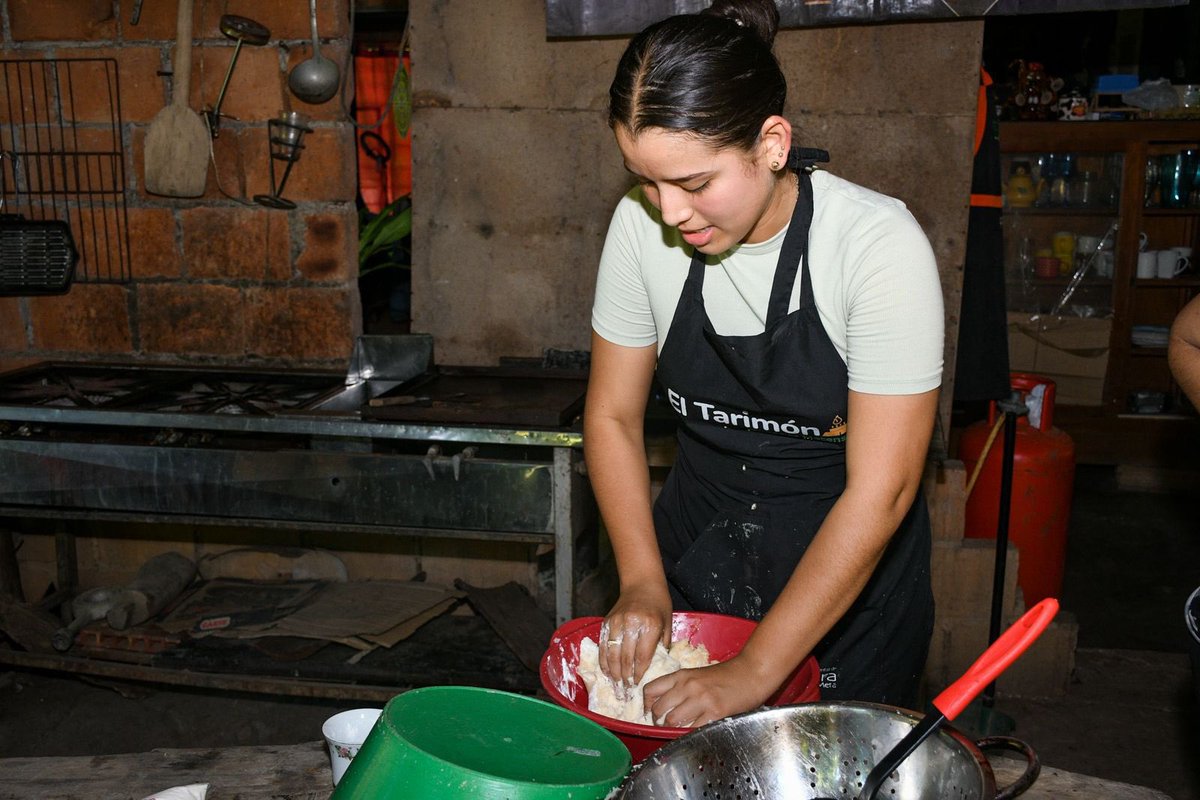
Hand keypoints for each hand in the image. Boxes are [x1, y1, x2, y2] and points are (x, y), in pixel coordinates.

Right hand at [597, 587, 671, 691]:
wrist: (642, 583)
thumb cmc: (658, 604)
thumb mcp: (667, 623)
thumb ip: (662, 645)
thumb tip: (656, 668)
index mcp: (649, 625)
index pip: (642, 656)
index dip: (638, 674)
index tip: (637, 686)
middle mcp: (631, 624)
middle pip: (625, 658)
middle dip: (625, 678)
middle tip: (625, 692)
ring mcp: (617, 622)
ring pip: (611, 654)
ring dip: (613, 673)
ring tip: (616, 686)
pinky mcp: (607, 621)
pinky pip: (603, 645)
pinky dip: (604, 660)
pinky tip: (607, 672)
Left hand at [642, 655, 772, 727]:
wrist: (752, 671)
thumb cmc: (727, 675)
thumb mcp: (698, 675)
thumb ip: (681, 688)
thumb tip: (665, 708)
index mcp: (681, 675)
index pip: (650, 690)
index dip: (646, 705)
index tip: (650, 713)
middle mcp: (688, 686)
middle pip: (658, 709)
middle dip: (658, 722)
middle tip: (664, 726)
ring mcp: (701, 699)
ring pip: (672, 721)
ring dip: (672, 730)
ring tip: (679, 731)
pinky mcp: (715, 712)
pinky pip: (693, 729)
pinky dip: (691, 734)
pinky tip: (695, 732)